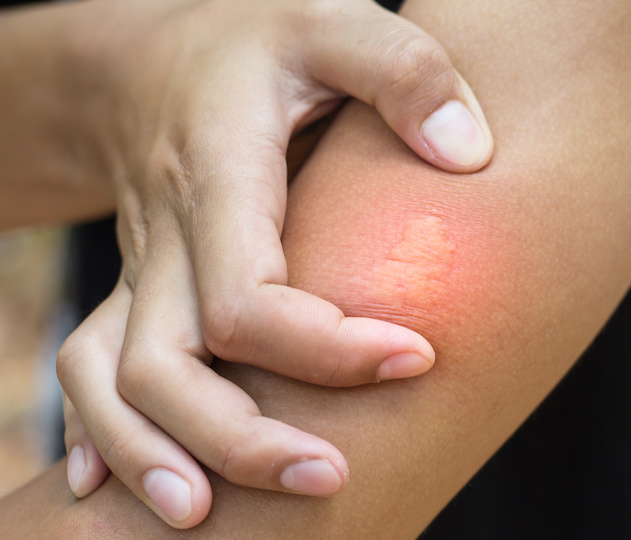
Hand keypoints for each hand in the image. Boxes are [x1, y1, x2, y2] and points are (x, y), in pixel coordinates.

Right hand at [54, 0, 492, 528]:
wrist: (152, 56)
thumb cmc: (260, 42)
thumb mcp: (335, 20)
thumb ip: (404, 71)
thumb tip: (468, 152)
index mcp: (218, 171)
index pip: (247, 296)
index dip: (326, 347)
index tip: (417, 357)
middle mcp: (165, 234)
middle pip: (169, 366)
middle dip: (243, 440)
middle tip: (333, 479)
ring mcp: (142, 268)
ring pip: (113, 382)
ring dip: (159, 455)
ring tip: (209, 521)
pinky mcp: (139, 288)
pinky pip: (91, 368)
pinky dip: (103, 433)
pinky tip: (122, 488)